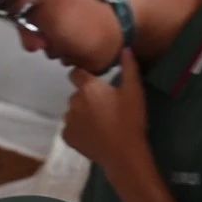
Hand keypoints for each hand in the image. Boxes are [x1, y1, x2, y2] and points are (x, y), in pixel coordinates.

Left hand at [63, 49, 148, 173]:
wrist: (123, 153)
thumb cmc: (130, 119)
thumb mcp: (135, 91)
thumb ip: (129, 67)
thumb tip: (125, 48)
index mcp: (88, 88)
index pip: (75, 73)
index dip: (83, 75)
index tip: (95, 82)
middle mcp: (73, 101)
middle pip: (76, 94)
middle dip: (87, 97)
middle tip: (105, 107)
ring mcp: (68, 120)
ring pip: (73, 111)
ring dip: (82, 113)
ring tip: (100, 123)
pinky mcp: (66, 137)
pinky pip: (70, 128)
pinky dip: (78, 129)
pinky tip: (93, 134)